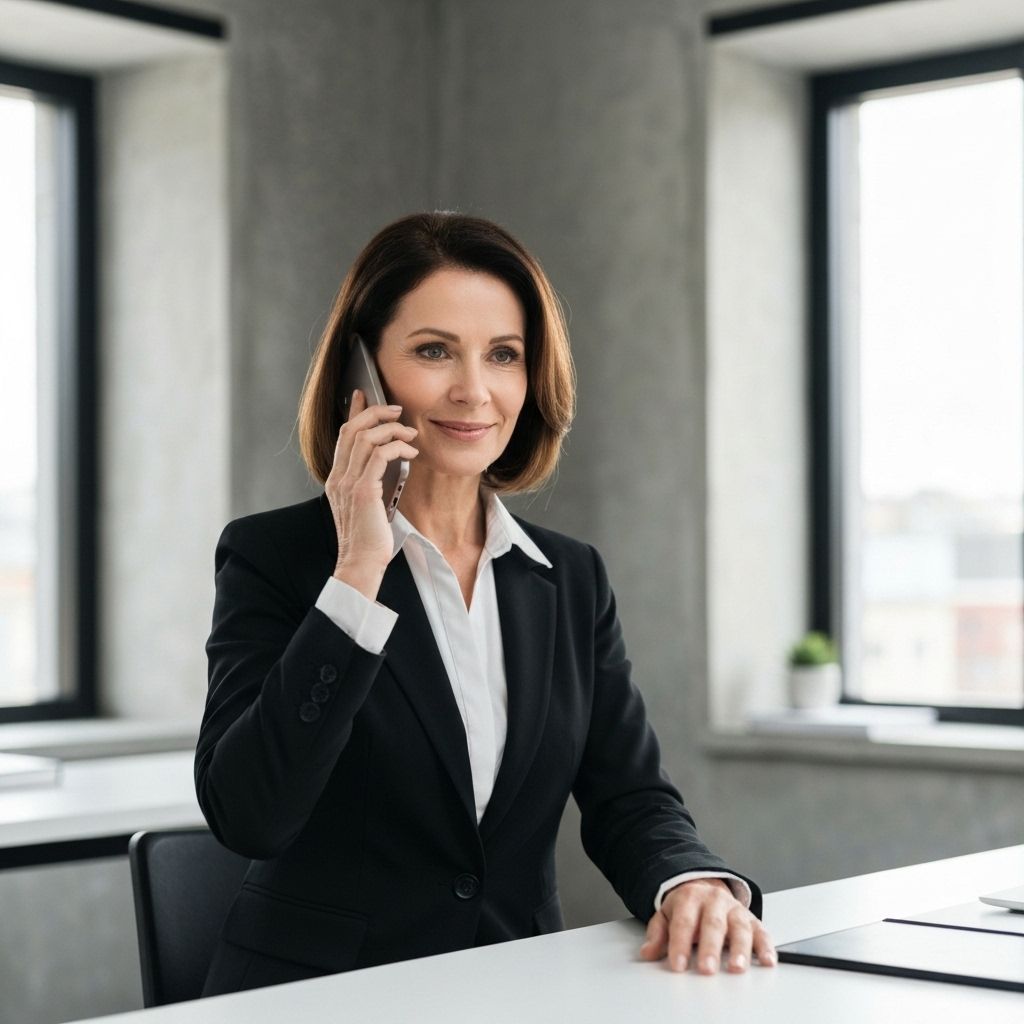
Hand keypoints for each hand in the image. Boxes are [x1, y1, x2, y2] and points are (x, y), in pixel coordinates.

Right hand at [325, 389, 418, 598]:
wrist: (360, 565)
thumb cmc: (368, 540)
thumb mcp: (366, 506)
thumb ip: (369, 483)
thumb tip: (386, 464)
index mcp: (336, 480)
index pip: (342, 436)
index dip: (353, 412)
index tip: (363, 395)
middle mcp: (338, 477)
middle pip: (352, 429)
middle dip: (375, 412)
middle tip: (397, 410)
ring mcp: (347, 483)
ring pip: (365, 437)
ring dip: (391, 429)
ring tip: (410, 433)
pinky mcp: (362, 490)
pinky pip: (380, 455)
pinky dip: (397, 447)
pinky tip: (410, 453)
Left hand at [639, 878, 776, 973]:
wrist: (705, 885)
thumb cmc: (686, 906)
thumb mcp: (666, 914)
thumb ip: (657, 934)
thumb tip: (647, 953)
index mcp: (690, 898)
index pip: (683, 922)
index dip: (679, 944)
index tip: (677, 965)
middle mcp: (714, 901)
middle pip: (712, 924)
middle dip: (710, 948)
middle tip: (707, 969)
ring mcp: (735, 909)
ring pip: (740, 927)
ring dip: (740, 949)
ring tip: (737, 968)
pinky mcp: (752, 919)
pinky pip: (762, 931)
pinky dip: (766, 946)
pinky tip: (767, 961)